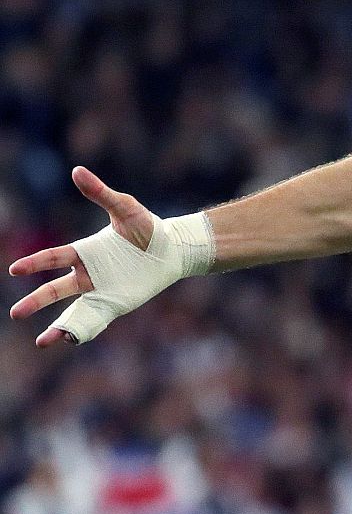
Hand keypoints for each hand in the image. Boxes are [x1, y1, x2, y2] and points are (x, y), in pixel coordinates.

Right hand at [8, 167, 155, 346]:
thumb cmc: (148, 227)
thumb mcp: (125, 208)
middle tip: (15, 313)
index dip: (34, 263)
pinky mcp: (117, 302)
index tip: (14, 269)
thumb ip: (101, 193)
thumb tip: (77, 170)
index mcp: (85, 252)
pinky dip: (84, 330)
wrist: (174, 248)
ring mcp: (102, 290)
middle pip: (56, 290)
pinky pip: (97, 319)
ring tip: (41, 343)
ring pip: (74, 310)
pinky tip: (71, 341)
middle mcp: (88, 274)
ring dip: (59, 326)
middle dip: (36, 302)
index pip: (53, 258)